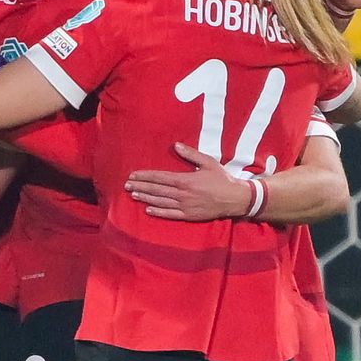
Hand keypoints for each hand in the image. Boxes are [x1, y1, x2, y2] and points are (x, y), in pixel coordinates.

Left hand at [128, 141, 267, 221]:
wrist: (234, 199)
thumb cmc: (222, 179)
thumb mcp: (207, 162)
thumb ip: (190, 154)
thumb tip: (175, 145)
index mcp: (185, 180)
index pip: (159, 177)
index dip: (145, 176)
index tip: (133, 175)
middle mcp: (182, 194)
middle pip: (156, 190)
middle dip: (140, 186)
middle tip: (126, 185)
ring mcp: (185, 206)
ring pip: (160, 202)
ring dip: (145, 198)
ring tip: (133, 194)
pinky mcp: (189, 215)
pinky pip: (170, 214)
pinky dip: (158, 212)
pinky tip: (148, 209)